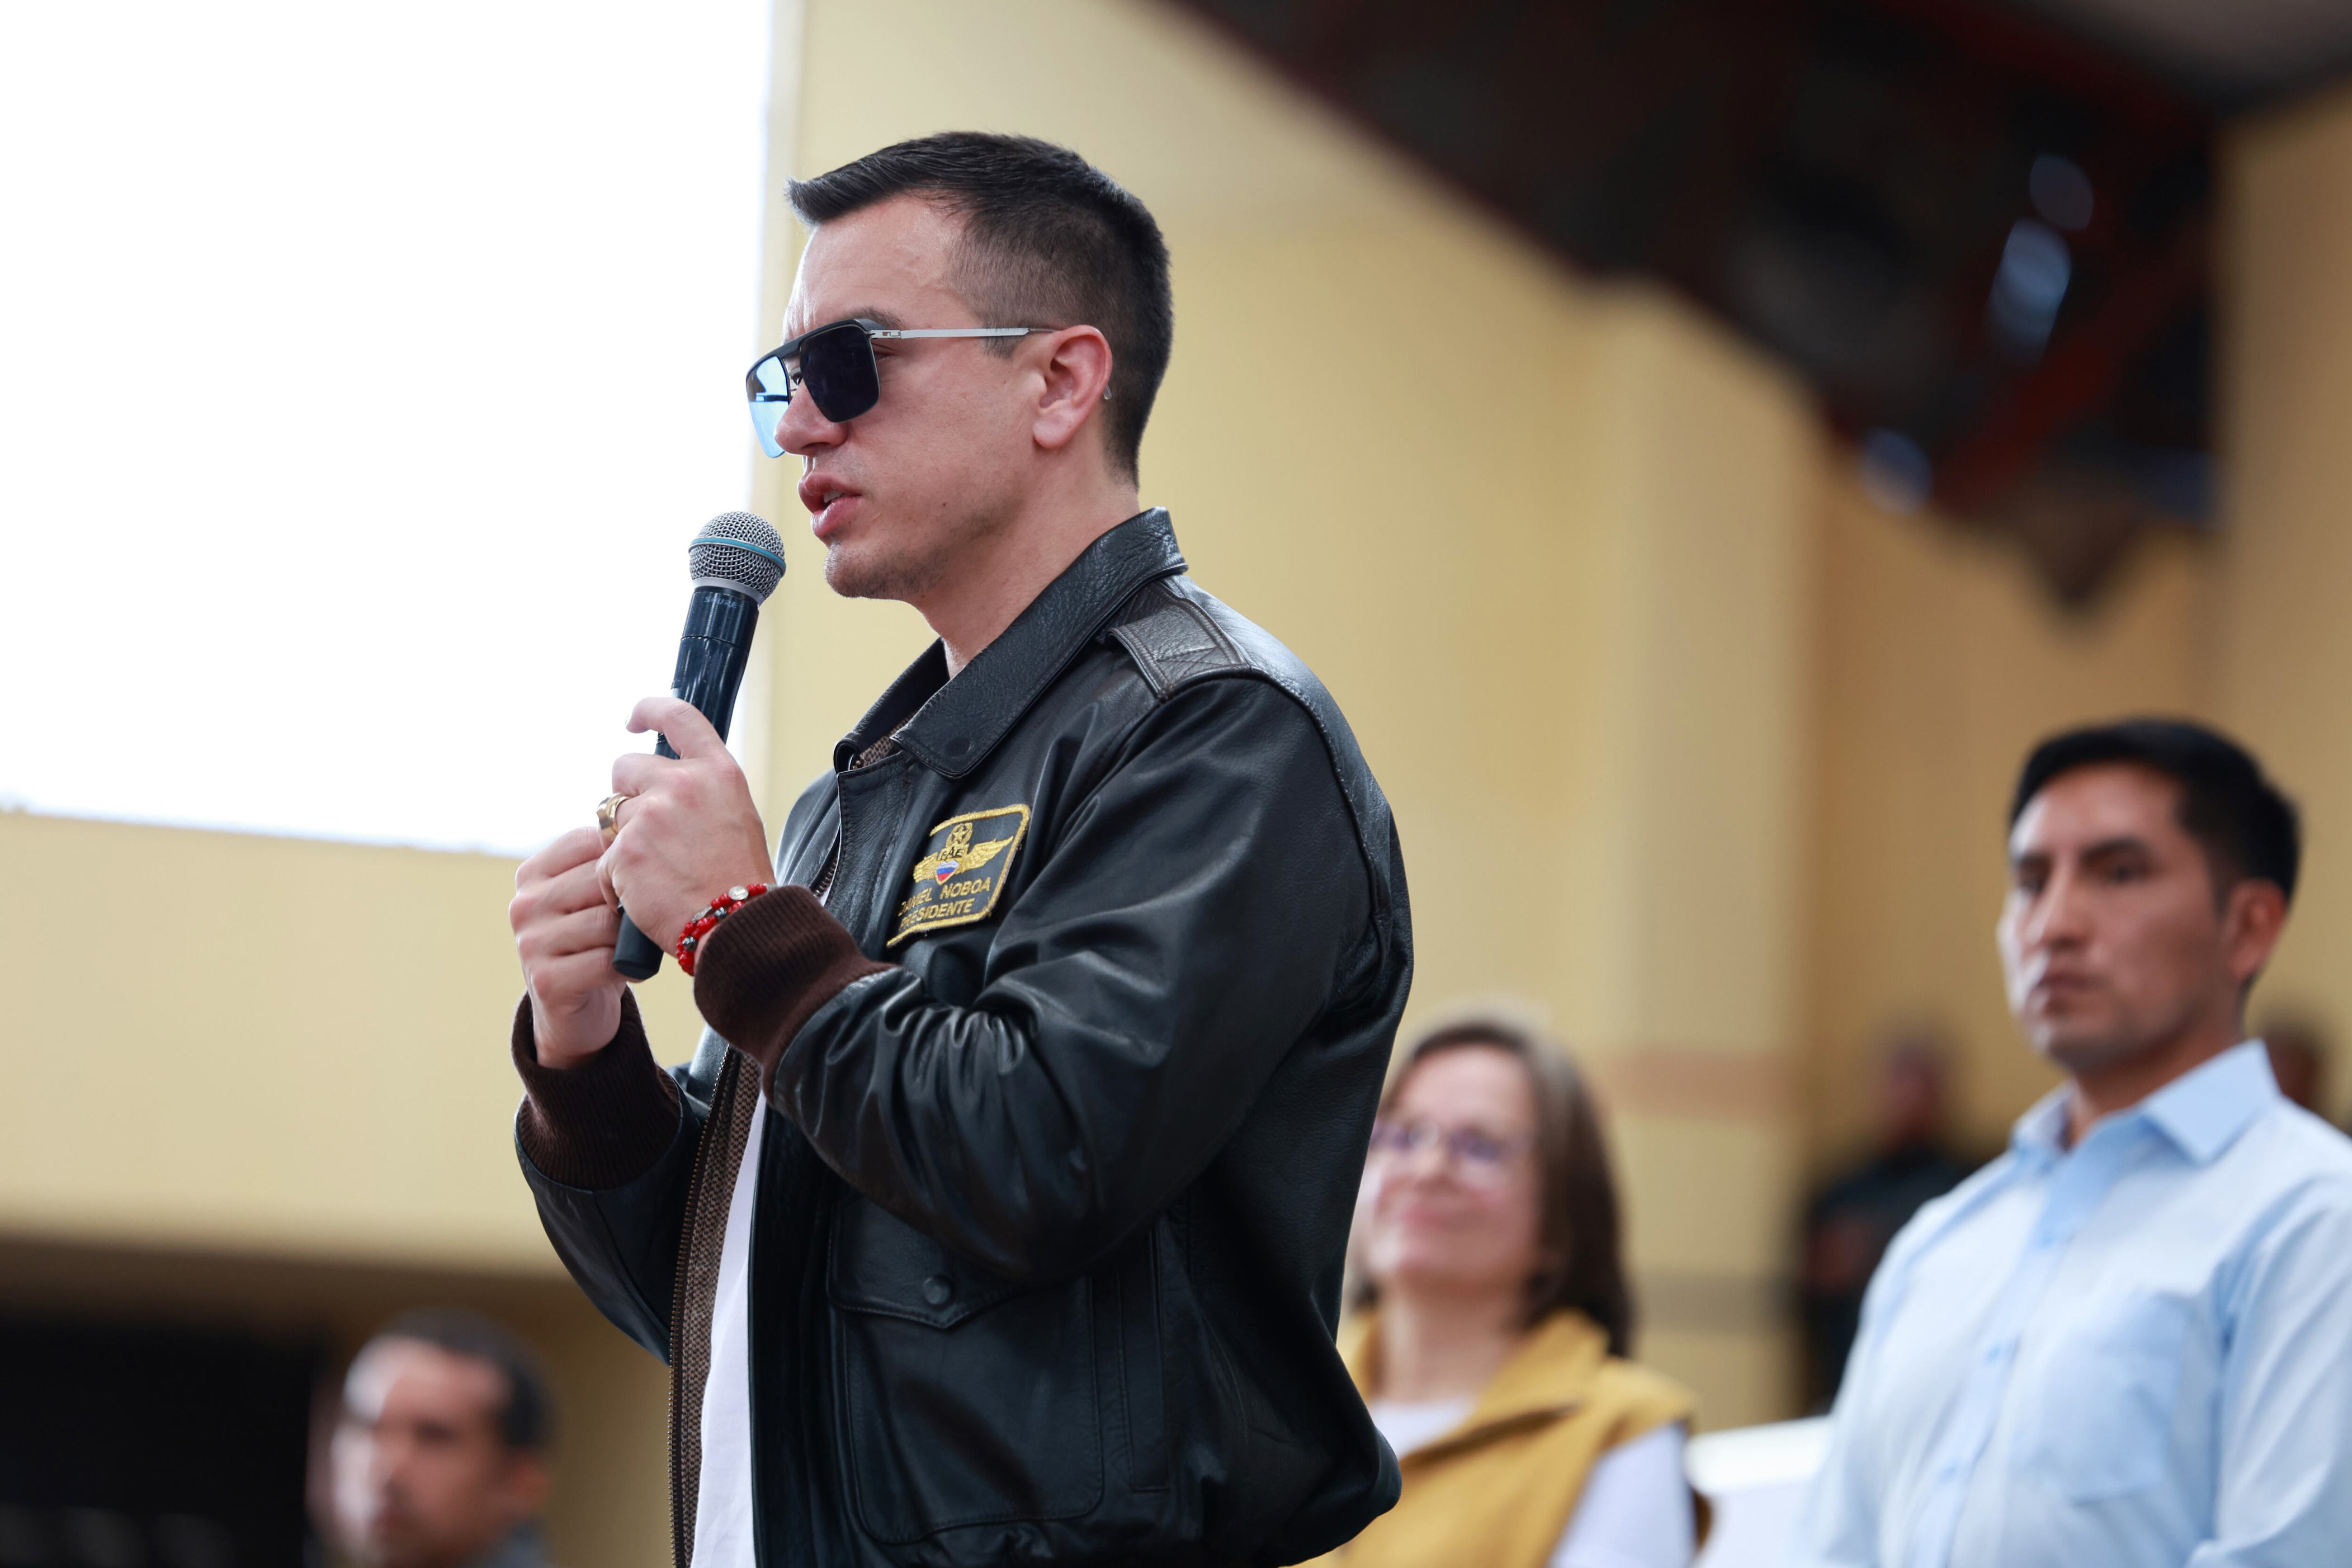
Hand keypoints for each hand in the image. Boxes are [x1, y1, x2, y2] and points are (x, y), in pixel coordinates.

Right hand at [511, 825, 626, 1067]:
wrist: (575, 1011)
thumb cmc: (595, 941)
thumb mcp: (593, 895)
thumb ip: (606, 861)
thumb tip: (647, 821)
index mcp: (532, 873)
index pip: (590, 839)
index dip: (629, 856)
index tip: (644, 875)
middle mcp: (524, 904)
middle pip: (601, 879)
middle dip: (633, 899)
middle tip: (645, 918)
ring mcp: (530, 943)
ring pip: (607, 921)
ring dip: (632, 936)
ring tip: (634, 946)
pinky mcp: (546, 980)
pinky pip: (607, 960)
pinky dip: (629, 966)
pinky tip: (629, 970)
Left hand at [600, 695, 773, 960]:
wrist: (739, 926)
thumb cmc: (742, 881)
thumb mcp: (735, 818)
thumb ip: (701, 793)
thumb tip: (666, 786)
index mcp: (717, 772)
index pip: (678, 716)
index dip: (649, 710)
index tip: (633, 720)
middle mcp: (683, 784)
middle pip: (625, 768)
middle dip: (626, 796)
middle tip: (647, 833)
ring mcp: (650, 816)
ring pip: (610, 818)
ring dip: (622, 843)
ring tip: (656, 874)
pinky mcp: (623, 852)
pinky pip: (604, 862)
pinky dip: (617, 882)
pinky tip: (647, 896)